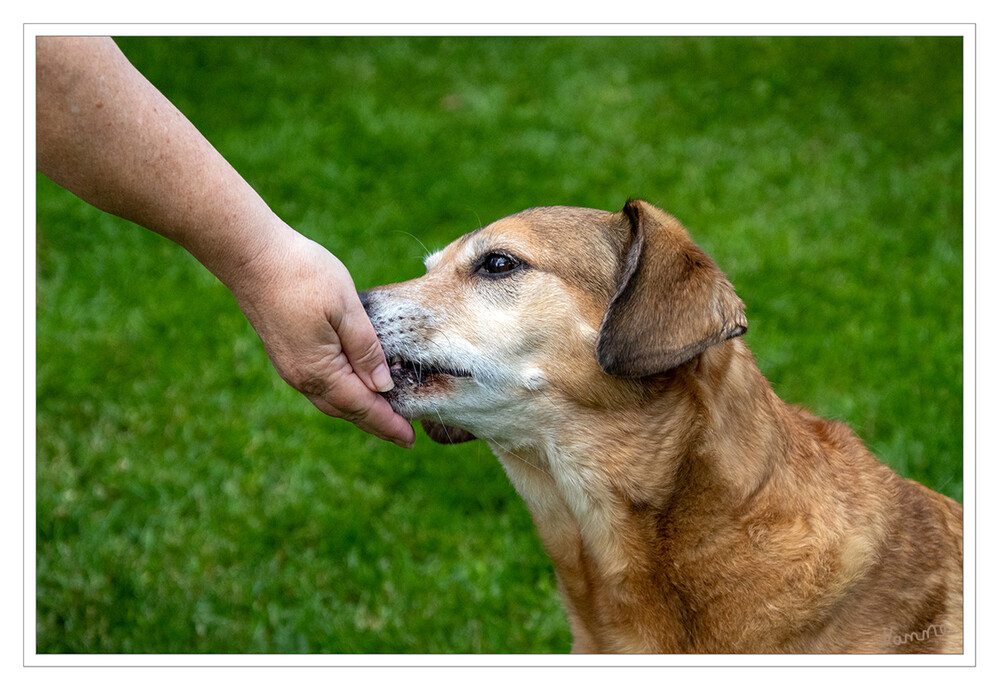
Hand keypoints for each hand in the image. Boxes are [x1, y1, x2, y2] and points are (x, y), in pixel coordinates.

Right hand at [228, 227, 415, 447]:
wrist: (252, 256)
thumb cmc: (304, 275)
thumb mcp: (346, 309)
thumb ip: (366, 350)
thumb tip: (383, 387)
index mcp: (319, 370)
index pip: (362, 407)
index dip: (388, 424)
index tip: (411, 439)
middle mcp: (302, 377)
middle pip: (347, 410)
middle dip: (376, 422)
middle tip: (404, 433)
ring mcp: (291, 367)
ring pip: (332, 400)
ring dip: (359, 409)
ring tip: (385, 413)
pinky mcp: (286, 354)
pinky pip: (320, 385)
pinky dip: (343, 393)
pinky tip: (357, 384)